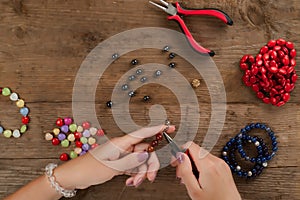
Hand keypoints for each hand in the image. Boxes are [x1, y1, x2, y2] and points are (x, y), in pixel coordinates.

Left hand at [55, 124, 174, 189]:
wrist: (76, 176)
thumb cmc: (89, 168)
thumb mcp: (112, 166)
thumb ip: (131, 161)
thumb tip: (146, 155)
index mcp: (121, 143)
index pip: (142, 133)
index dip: (156, 129)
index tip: (168, 127)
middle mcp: (123, 147)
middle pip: (145, 151)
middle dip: (150, 164)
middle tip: (150, 177)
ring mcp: (122, 155)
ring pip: (140, 161)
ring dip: (141, 172)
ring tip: (134, 181)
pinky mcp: (120, 163)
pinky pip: (133, 167)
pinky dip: (134, 174)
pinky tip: (130, 181)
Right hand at [173, 142, 240, 199]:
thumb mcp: (194, 191)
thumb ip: (185, 171)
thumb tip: (180, 156)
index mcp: (209, 166)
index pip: (190, 145)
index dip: (179, 152)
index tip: (175, 161)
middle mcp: (217, 162)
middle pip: (195, 150)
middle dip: (185, 160)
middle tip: (180, 174)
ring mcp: (222, 164)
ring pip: (201, 155)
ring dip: (192, 164)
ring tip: (190, 179)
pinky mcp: (224, 168)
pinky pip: (208, 161)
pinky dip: (200, 166)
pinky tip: (198, 179)